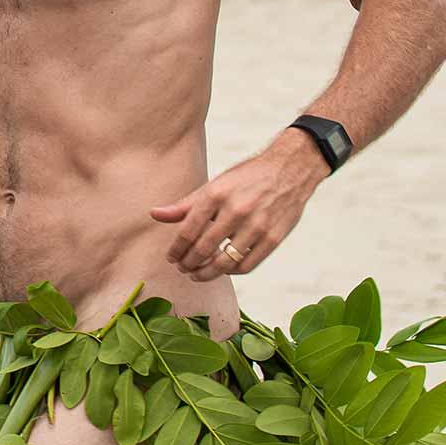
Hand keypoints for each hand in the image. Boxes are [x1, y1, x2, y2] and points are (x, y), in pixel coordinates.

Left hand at [150, 129, 328, 280]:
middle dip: (189, 264)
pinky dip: (232, 272)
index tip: (171, 258)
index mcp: (216, 194)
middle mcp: (236, 210)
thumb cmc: (246, 178)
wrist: (290, 169)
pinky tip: (223, 269)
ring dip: (207, 273)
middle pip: (204, 249)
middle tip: (182, 269)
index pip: (188, 231)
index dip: (176, 249)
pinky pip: (248, 265)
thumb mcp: (214, 185)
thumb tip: (155, 215)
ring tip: (198, 275)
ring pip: (225, 262)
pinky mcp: (274, 238)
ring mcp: (257, 225)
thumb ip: (184, 205)